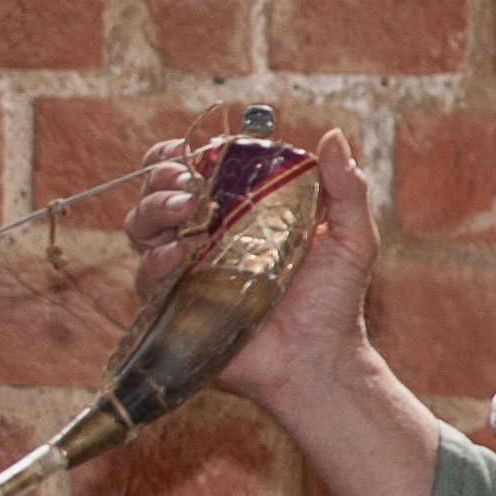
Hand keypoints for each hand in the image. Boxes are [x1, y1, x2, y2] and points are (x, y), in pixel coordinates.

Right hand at [124, 127, 385, 416]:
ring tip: (183, 208)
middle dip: (163, 175)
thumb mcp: (352, 238)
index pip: (199, 167)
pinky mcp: (174, 303)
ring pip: (143, 225)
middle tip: (186, 180)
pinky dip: (153, 261)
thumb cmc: (335, 299)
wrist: (319, 358)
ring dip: (154, 208)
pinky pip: (146, 277)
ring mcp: (187, 266)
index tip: (193, 148)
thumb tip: (333, 136)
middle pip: (160, 189)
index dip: (185, 152)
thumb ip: (345, 188)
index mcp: (243, 208)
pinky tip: (174, 256)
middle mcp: (207, 232)